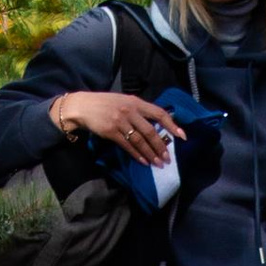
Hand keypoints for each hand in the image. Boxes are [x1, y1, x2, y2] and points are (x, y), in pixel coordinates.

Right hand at [52, 89, 174, 165]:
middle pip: (150, 131)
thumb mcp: (124, 101)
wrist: (83, 106)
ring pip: (140, 140)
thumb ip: (138, 110)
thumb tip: (155, 124)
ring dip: (150, 154)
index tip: (182, 136)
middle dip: (161, 146)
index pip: (159, 113)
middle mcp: (130, 110)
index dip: (172, 125)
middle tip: (168, 159)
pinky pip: (127, 146)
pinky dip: (137, 155)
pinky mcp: (111, 132)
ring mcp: (120, 121)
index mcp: (135, 102)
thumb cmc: (105, 104)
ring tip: (158, 164)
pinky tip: (143, 162)